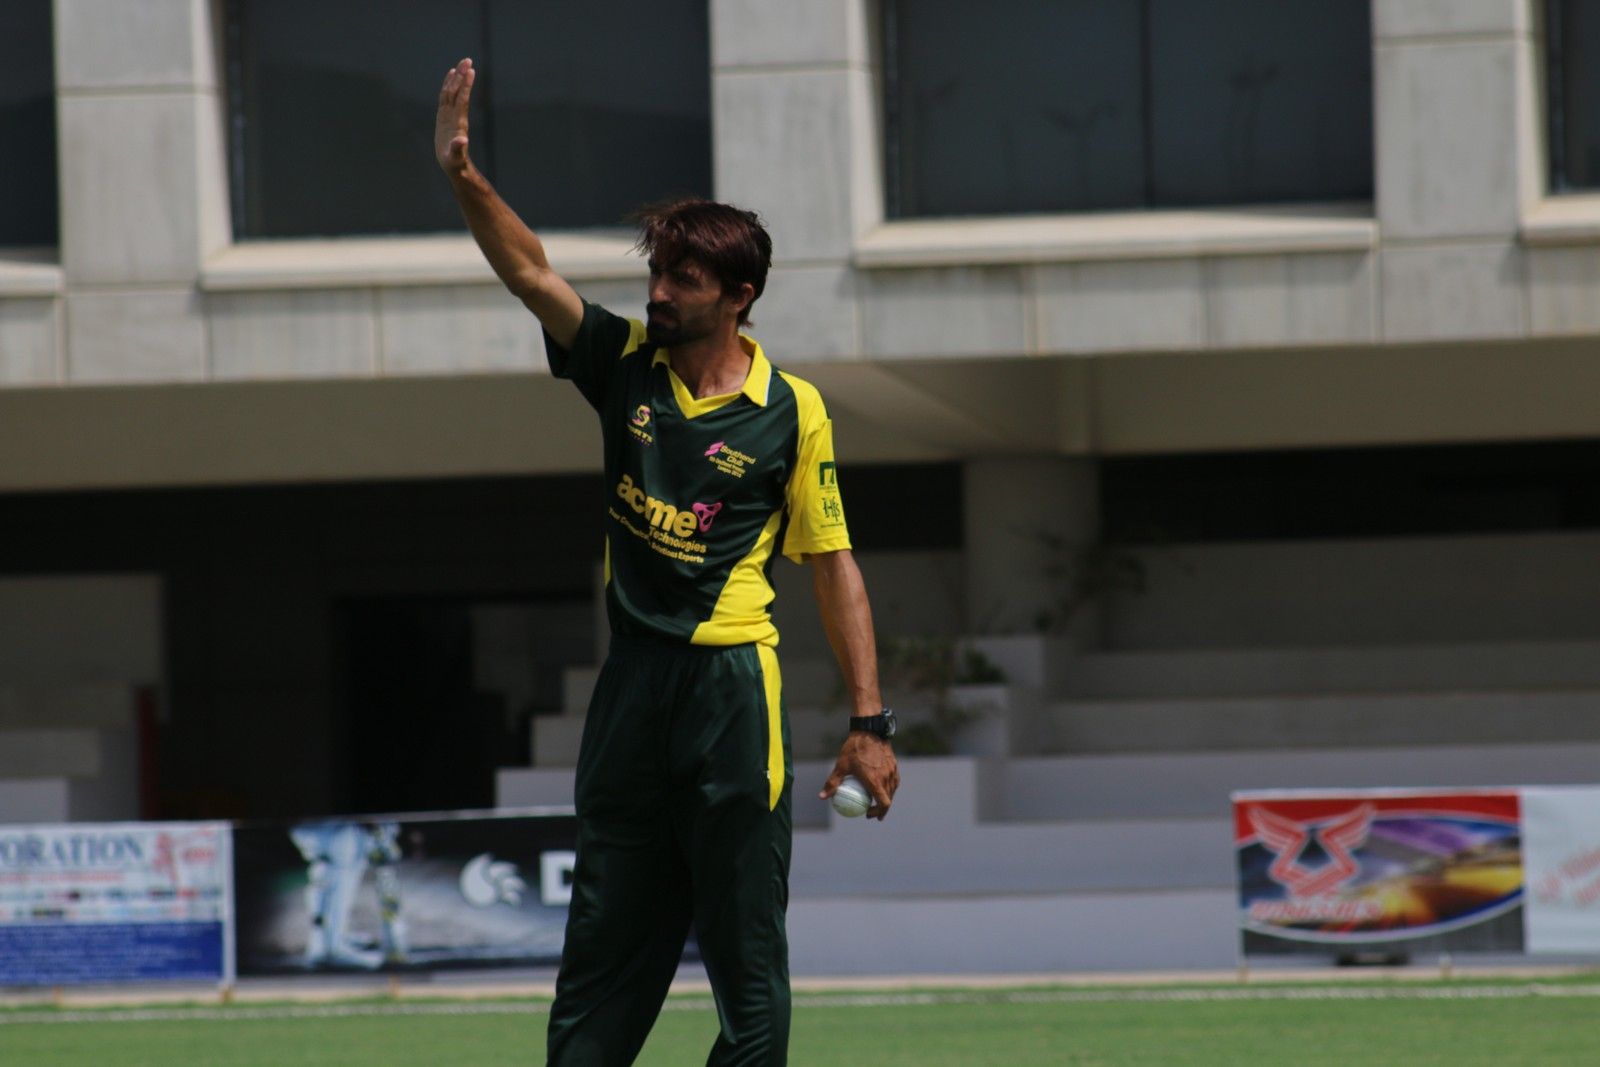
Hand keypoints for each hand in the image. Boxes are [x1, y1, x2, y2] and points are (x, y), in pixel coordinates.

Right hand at [435, 58, 474, 173]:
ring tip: (463, 63)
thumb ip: (458, 148)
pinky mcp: (444, 117)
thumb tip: (462, 140)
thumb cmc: (455, 163)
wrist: (454, 165)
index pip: (461, 100)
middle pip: (457, 92)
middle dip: (462, 76)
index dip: (465, 86)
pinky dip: (448, 86)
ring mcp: (449, 115)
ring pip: (452, 92)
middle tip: (468, 60)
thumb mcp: (455, 157)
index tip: (470, 71)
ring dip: (457, 78)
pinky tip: (451, 76)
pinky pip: (446, 98)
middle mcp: (455, 116)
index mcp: (458, 122)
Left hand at [820, 733, 898, 820]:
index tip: (869, 815)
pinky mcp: (894, 764)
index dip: (878, 812)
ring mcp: (892, 770)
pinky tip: (882, 785)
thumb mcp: (841, 766)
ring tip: (876, 800)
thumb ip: (832, 783)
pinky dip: (889, 786)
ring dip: (886, 797)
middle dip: (881, 808)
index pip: (883, 803)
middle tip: (870, 811)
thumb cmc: (854, 748)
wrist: (869, 730)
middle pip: (888, 799)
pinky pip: (894, 780)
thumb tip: (822, 797)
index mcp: (875, 780)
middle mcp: (886, 777)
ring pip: (892, 790)